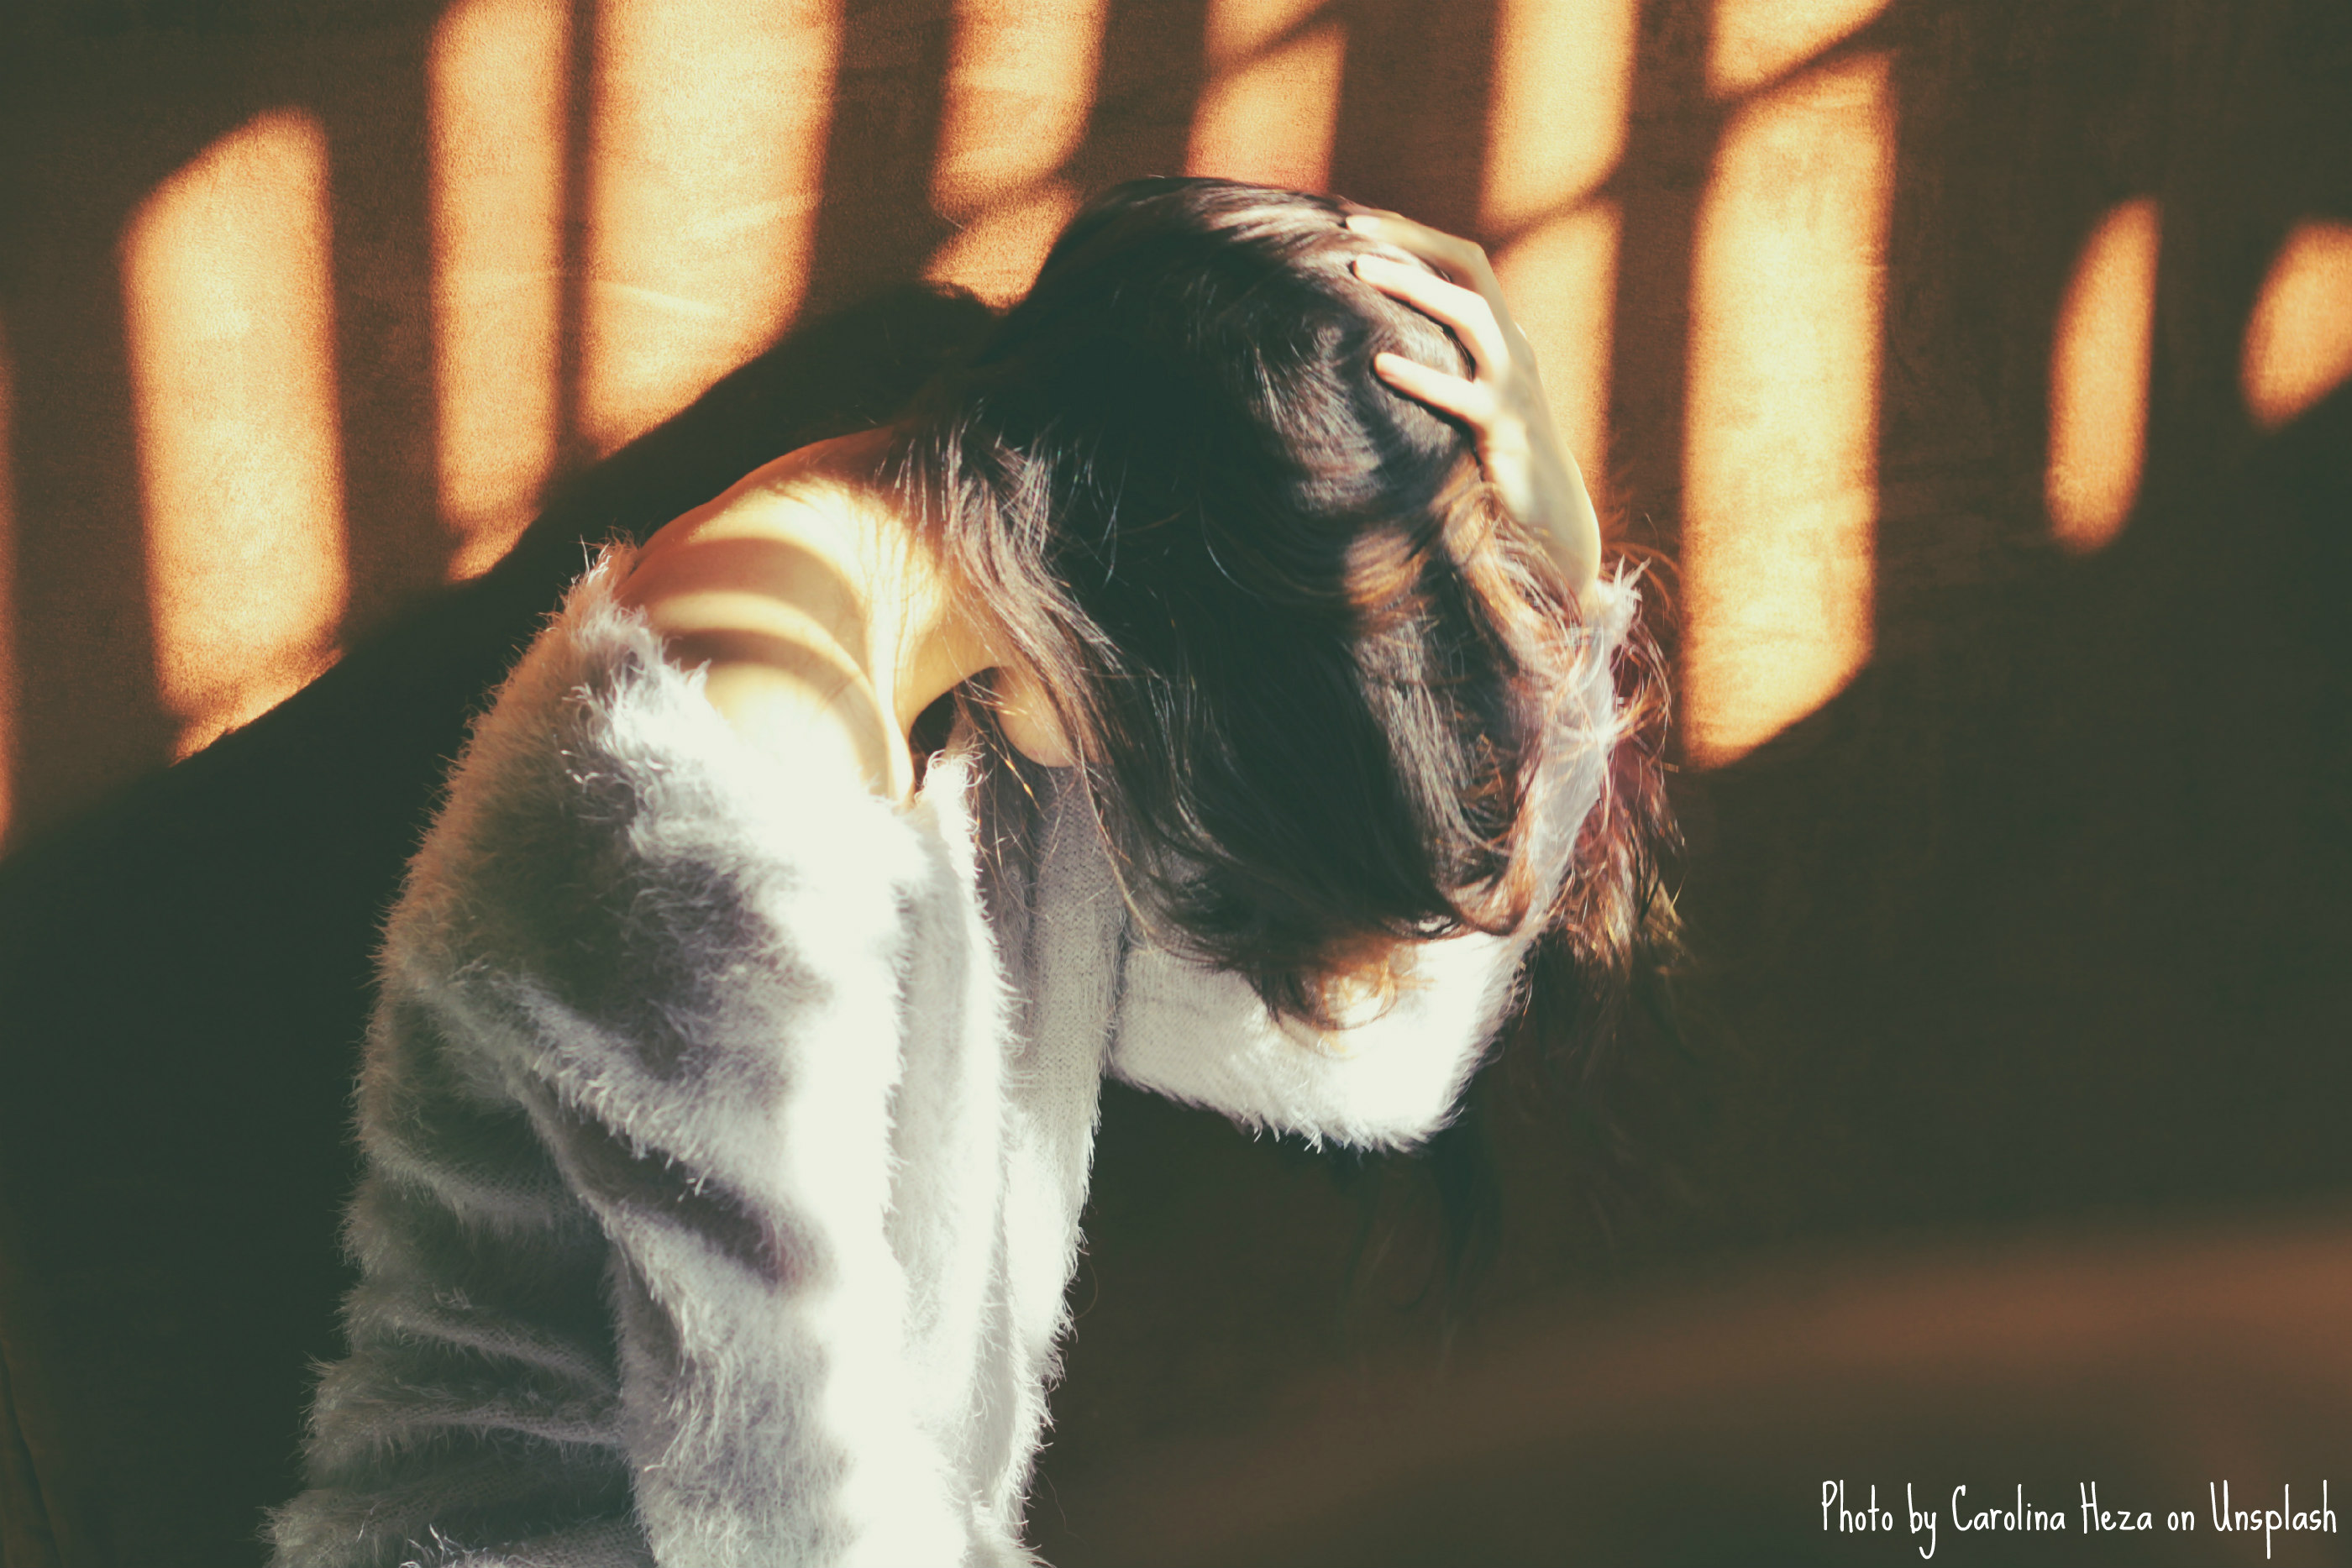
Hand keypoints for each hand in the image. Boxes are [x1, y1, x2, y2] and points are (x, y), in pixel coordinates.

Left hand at [1344, 209, 1601, 609]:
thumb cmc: (1498, 460)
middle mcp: (1513, 348)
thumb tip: (1376, 337)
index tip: (1361, 220)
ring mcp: (1513, 385)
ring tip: (1358, 271)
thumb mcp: (1473, 398)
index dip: (1416, 235)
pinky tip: (1379, 364)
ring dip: (1413, 287)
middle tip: (1352, 231)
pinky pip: (1461, 395)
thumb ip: (1445, 362)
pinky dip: (1420, 376)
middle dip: (1413, 240)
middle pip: (1470, 267)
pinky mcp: (1504, 430)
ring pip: (1469, 315)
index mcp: (1504, 335)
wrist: (1551, 519)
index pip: (1465, 261)